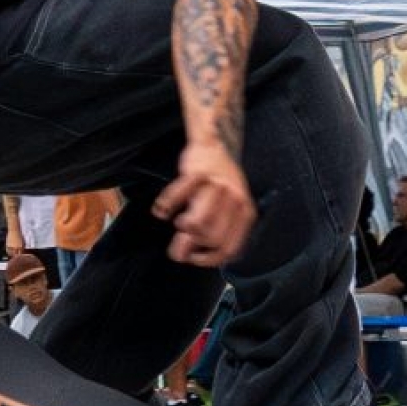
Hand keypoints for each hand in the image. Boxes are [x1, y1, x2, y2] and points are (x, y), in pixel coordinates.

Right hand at [155, 142, 253, 266]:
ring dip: (184, 226)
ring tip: (179, 222)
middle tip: (179, 240)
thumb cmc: (217, 183)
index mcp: (245, 212)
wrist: (214, 145)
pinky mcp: (198, 173)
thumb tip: (180, 256)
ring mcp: (217, 185)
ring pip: (198, 222)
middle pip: (211, 238)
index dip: (209, 259)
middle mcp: (235, 199)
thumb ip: (203, 234)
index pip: (229, 249)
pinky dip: (166, 206)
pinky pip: (178, 196)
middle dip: (191, 244)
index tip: (194, 259)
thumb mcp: (220, 210)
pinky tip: (161, 210)